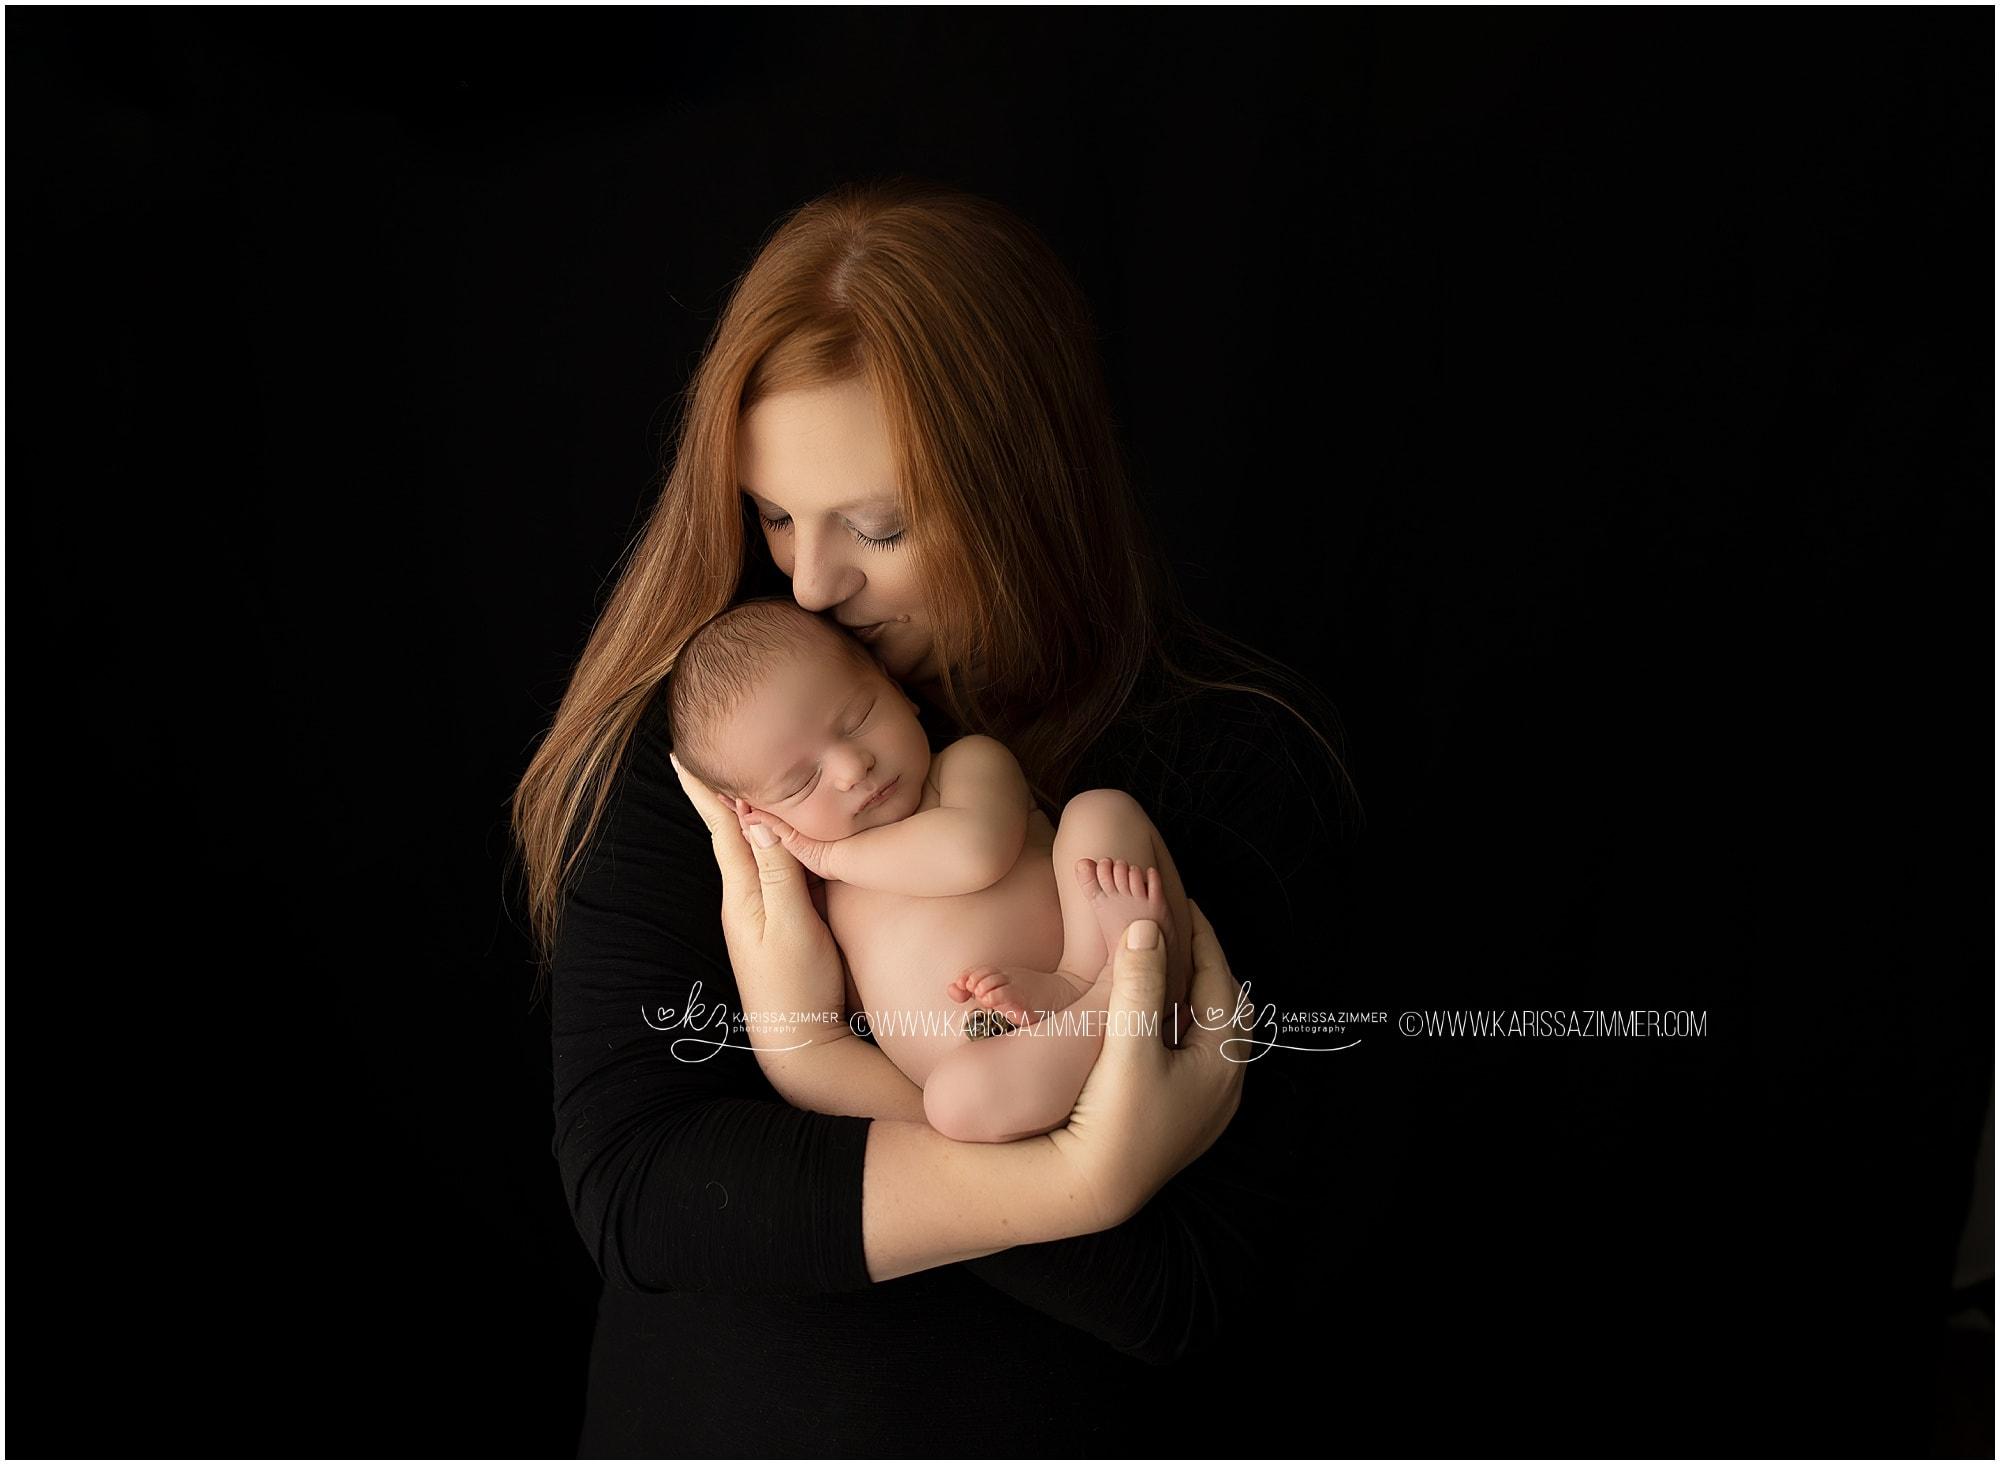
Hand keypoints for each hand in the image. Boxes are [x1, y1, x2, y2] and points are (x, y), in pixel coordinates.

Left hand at [669, 753, 846, 1056]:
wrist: (799, 1042)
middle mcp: (743, 897)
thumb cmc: (798, 986)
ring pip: (749, 847)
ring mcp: (758, 911)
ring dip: (743, 811)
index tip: (682, 751)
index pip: (721, 826)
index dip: (705, 788)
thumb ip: (779, 872)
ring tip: (738, 778)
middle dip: (719, 790)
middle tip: (707, 749)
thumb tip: (757, 818)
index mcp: (743, 891)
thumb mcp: (793, 925)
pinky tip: (775, 834)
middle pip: (730, 831)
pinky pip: (769, 867)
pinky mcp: (777, 923)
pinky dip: (769, 840)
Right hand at [1047, 901, 1251, 1231]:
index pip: (1219, 979)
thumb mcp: (1128, 1047)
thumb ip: (1139, 984)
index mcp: (1222, 1059)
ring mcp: (1204, 1104)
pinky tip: (1151, 1020)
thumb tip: (1147, 926)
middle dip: (1204, 964)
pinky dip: (1178, 1024)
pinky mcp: (1181, 1117)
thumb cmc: (1114, 1120)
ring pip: (1208, 1031)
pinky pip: (1191, 1054)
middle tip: (1178, 930)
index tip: (1183, 900)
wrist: (1092, 1188)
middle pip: (1224, 1005)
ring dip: (1190, 995)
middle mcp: (1224, 1082)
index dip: (1200, 936)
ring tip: (1163, 966)